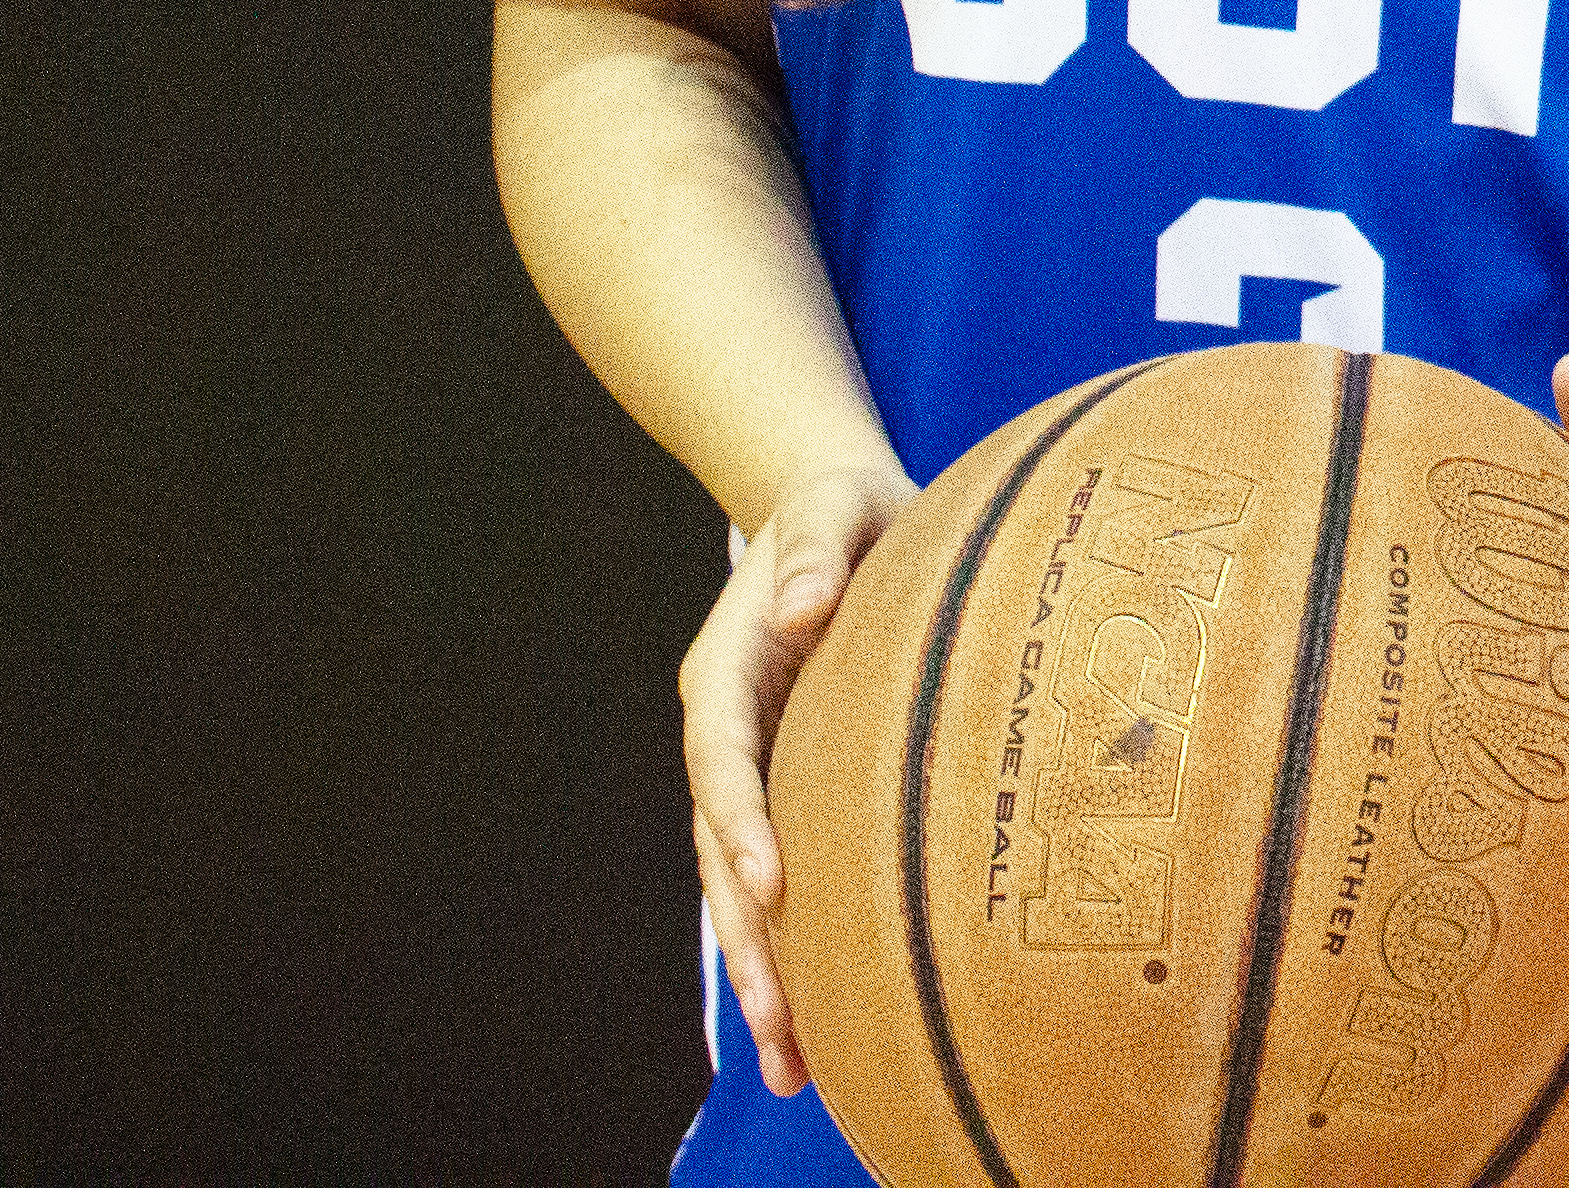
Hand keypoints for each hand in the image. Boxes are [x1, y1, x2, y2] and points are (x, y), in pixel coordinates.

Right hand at [684, 454, 915, 1097]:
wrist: (839, 518)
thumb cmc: (844, 508)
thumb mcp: (832, 504)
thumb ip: (814, 549)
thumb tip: (802, 606)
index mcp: (727, 672)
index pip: (724, 756)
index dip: (742, 818)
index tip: (769, 880)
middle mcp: (726, 735)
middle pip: (725, 851)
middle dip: (747, 938)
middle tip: (777, 1018)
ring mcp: (754, 773)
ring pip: (744, 890)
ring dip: (765, 973)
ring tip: (793, 1065)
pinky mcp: (793, 792)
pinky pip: (788, 881)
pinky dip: (796, 948)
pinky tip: (822, 1026)